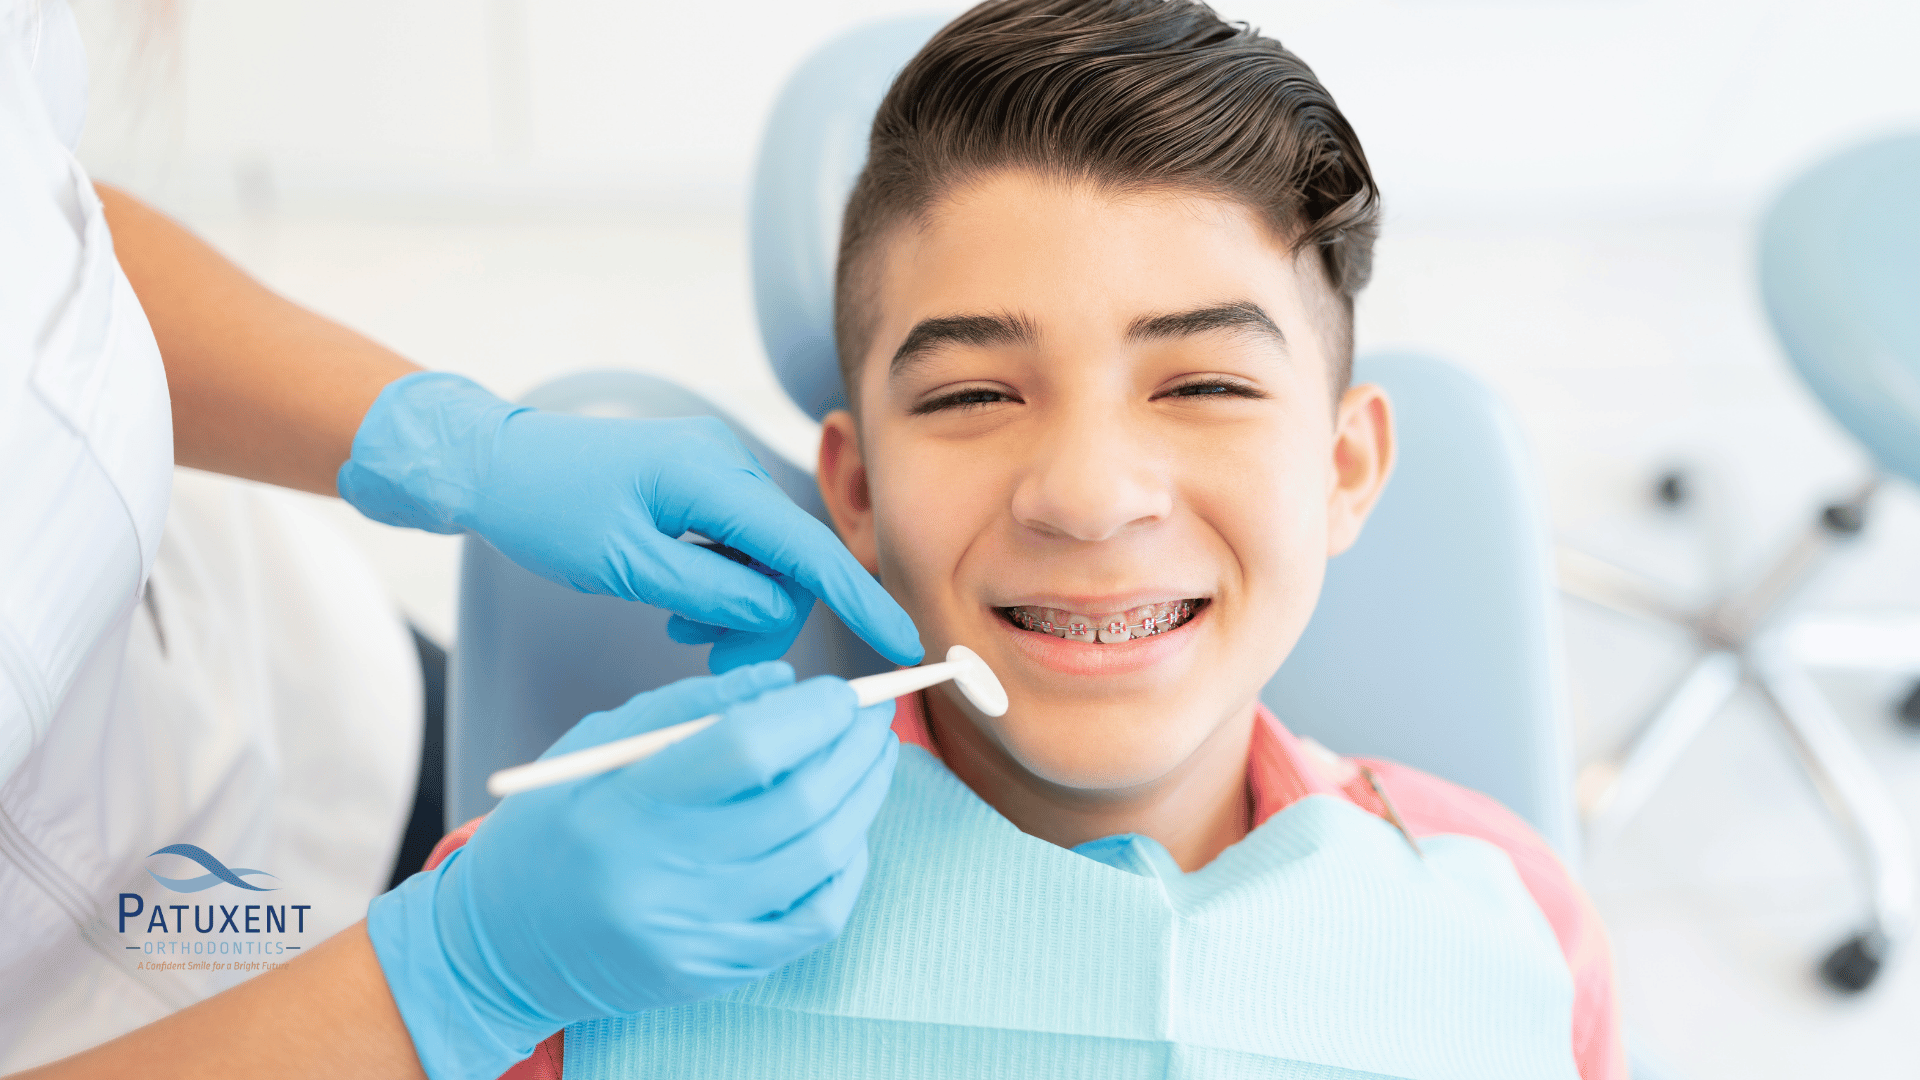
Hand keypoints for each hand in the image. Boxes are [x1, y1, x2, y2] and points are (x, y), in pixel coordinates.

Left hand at [336, 372, 921, 665]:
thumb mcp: (626, 565)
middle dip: (767, 620)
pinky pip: (738, 543)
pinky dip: (722, 584)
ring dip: (738, 607)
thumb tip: (776, 611)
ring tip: (684, 632)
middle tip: (716, 667)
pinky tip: (681, 605)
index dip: (859, 600)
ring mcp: (714, 470)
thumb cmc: (545, 509)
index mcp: (711, 477)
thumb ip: (710, 590)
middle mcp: (726, 464)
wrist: (492, 463)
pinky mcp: (700, 482)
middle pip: (789, 561)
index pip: (807, 548)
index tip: (904, 646)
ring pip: (764, 559)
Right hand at [366, 662, 896, 1078]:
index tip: (841, 691)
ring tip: (873, 760)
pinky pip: (815, 919)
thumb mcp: (595, 747)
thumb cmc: (550, 827)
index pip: (746, 749)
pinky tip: (848, 830)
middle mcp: (663, 877)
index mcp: (623, 807)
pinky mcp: (718, 971)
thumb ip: (687, 707)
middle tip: (874, 716)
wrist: (503, 944)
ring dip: (864, 799)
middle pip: (799, 803)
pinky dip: (848, 867)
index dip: (811, 714)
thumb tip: (786, 682)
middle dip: (854, 749)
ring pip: (821, 858)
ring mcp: (696, 934)